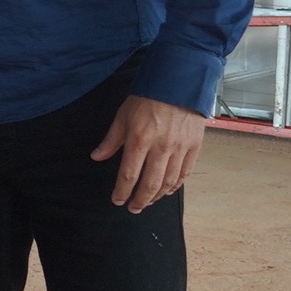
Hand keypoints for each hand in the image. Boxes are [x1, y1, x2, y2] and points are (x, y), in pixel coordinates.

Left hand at [90, 95, 206, 212]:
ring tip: (147, 201)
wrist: (179, 82)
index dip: (122, 191)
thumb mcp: (123, 115)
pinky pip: (184, 172)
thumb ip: (111, 139)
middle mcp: (161, 147)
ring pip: (168, 182)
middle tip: (133, 208)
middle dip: (139, 200)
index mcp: (140, 139)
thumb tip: (97, 156)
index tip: (117, 200)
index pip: (129, 174)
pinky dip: (175, 185)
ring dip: (156, 196)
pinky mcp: (194, 146)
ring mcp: (179, 148)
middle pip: (150, 184)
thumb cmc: (148, 97)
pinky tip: (167, 190)